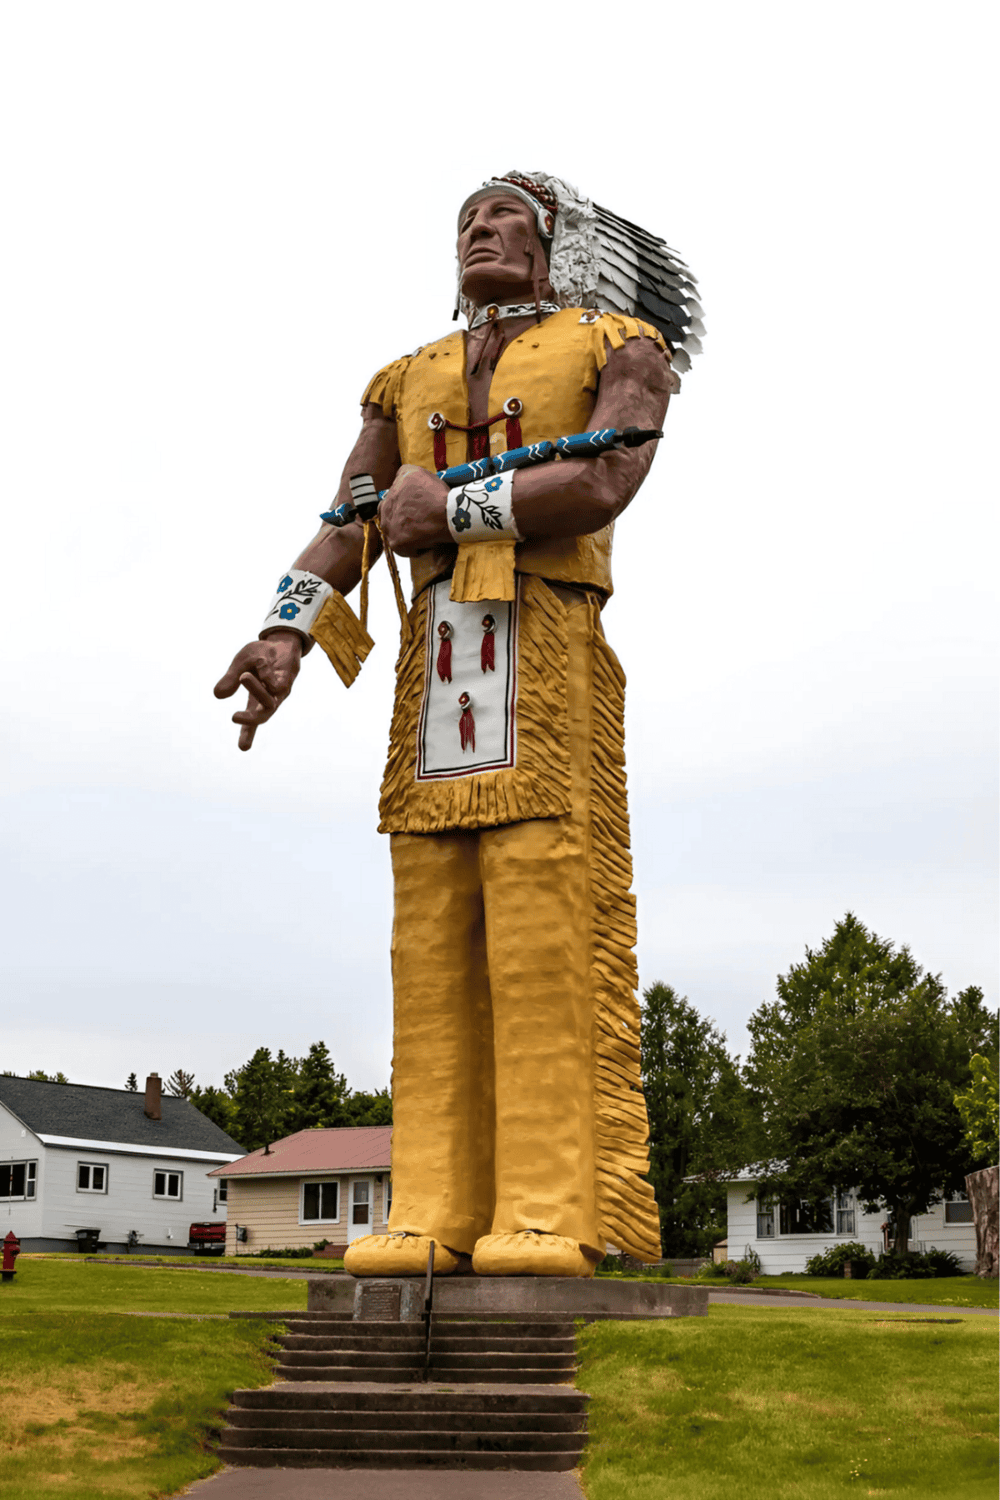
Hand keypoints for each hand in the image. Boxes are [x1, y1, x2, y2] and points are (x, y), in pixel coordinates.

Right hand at [214, 630, 302, 750]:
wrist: (281, 641)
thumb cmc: (261, 656)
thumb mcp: (240, 664)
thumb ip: (230, 679)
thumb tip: (218, 696)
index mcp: (256, 699)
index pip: (251, 721)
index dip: (247, 734)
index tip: (243, 748)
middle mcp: (269, 698)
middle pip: (263, 717)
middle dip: (250, 721)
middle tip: (234, 718)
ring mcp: (280, 691)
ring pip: (268, 700)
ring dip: (255, 689)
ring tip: (244, 676)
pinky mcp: (288, 680)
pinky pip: (275, 681)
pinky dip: (266, 672)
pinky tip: (262, 662)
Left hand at [378, 464, 450, 555]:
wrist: (446, 514)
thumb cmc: (437, 494)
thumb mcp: (417, 472)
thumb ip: (403, 475)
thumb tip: (399, 479)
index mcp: (389, 492)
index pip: (392, 499)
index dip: (404, 504)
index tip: (416, 508)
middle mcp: (385, 507)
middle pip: (390, 515)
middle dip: (402, 519)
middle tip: (419, 521)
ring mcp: (389, 526)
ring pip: (395, 532)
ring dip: (406, 533)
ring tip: (422, 533)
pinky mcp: (396, 542)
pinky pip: (402, 549)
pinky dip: (413, 548)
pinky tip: (424, 543)